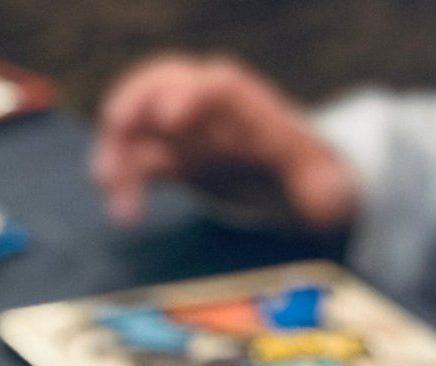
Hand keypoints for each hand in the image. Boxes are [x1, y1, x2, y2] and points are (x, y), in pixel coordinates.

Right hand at [91, 55, 358, 227]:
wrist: (289, 175)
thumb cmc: (307, 173)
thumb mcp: (322, 182)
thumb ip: (322, 188)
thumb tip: (325, 199)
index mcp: (248, 105)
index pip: (217, 87)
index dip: (190, 96)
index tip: (169, 119)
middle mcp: (207, 105)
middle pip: (161, 84)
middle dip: (132, 104)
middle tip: (113, 133)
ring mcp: (180, 127)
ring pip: (135, 120)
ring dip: (115, 150)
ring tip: (110, 193)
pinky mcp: (165, 153)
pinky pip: (131, 155)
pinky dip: (119, 178)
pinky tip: (124, 211)